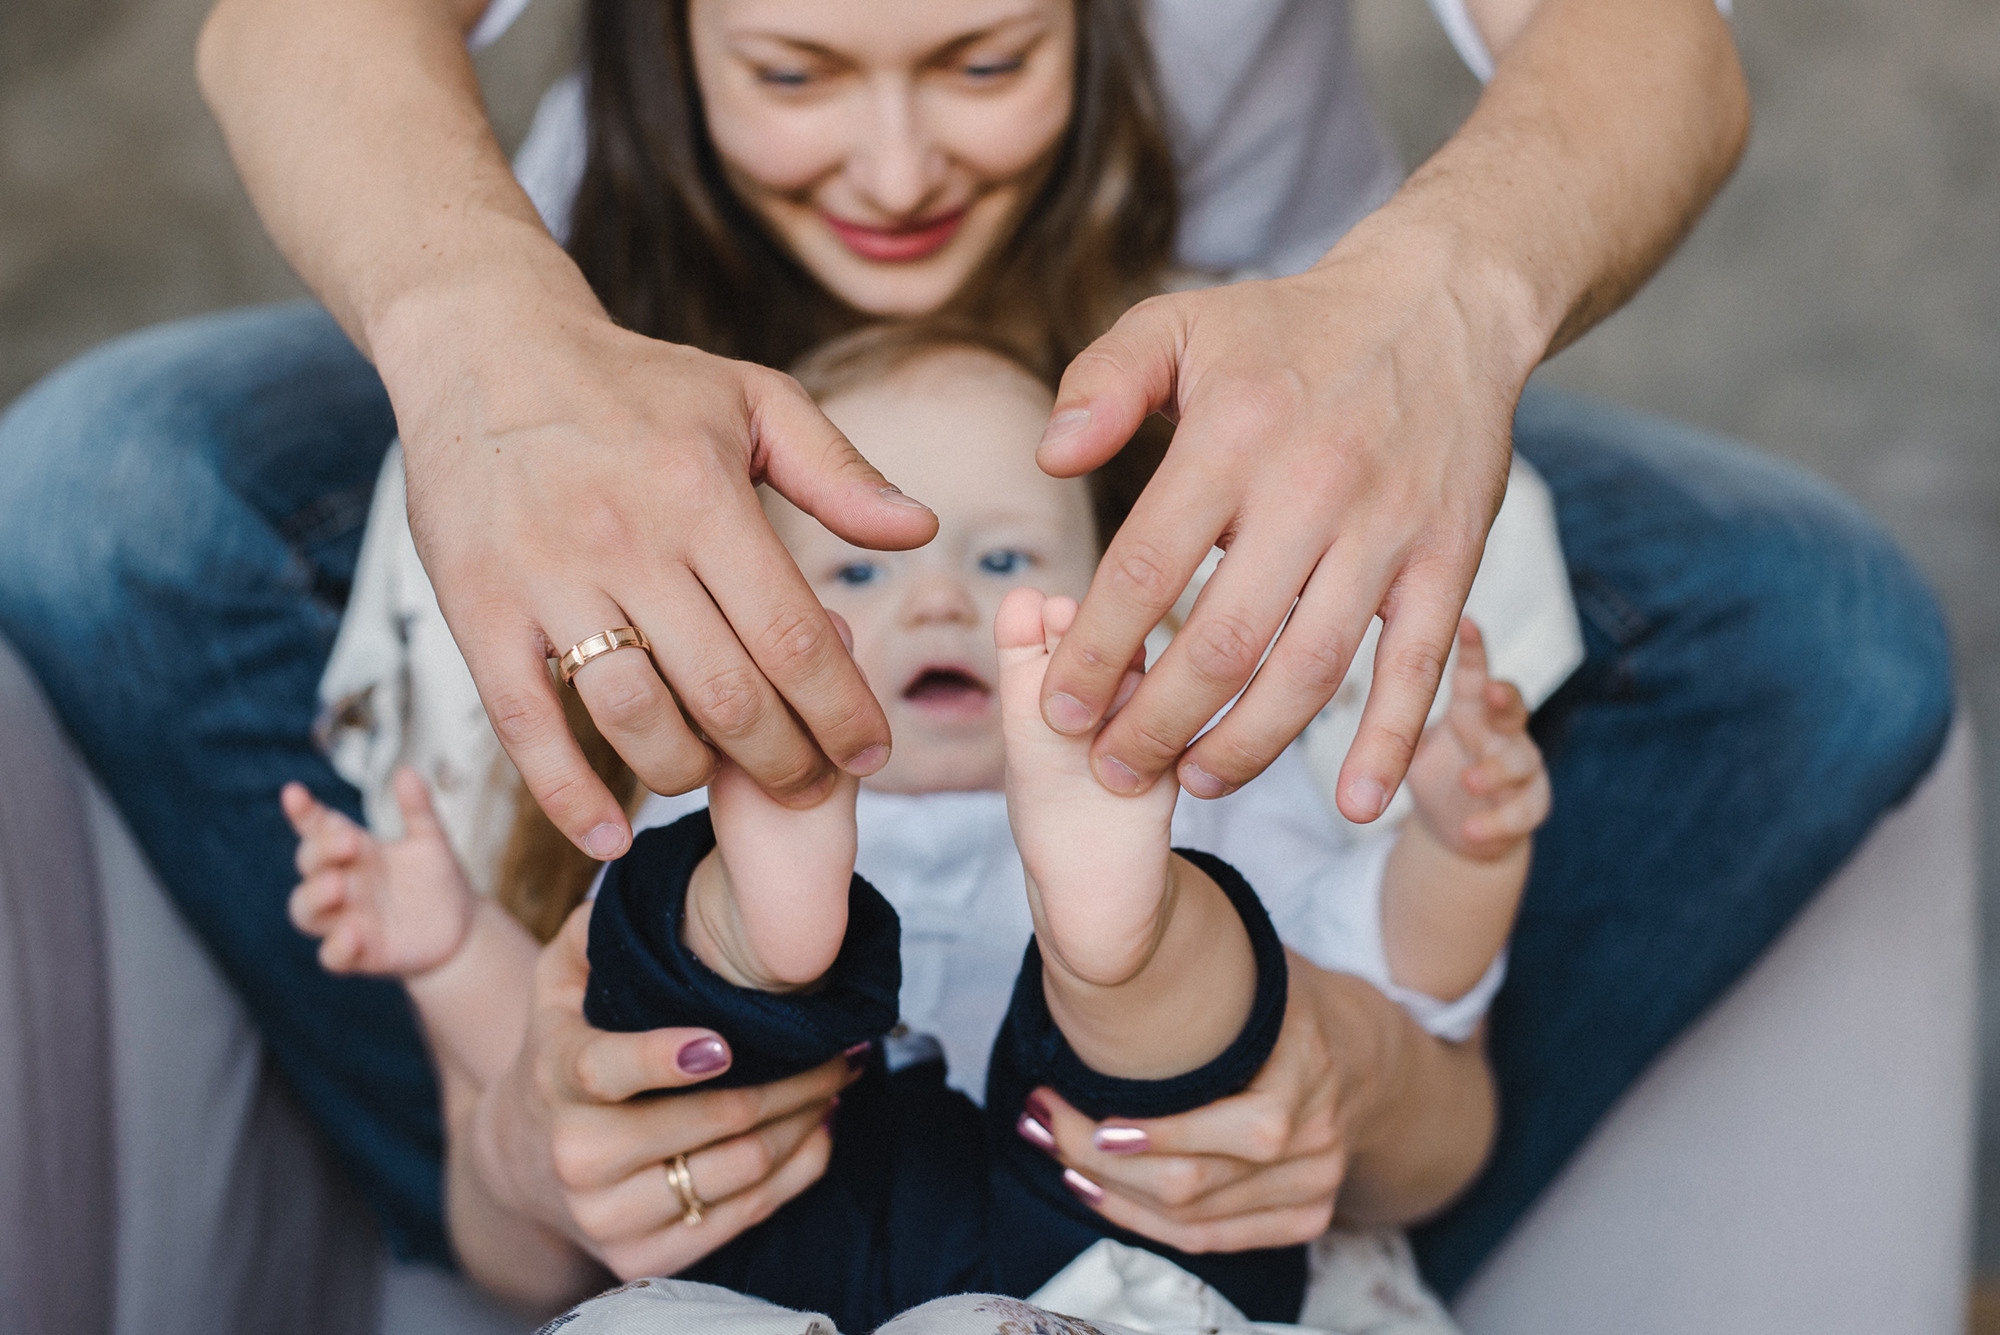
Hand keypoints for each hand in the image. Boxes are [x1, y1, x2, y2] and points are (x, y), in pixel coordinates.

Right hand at [282, 767, 472, 976]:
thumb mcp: (430, 841)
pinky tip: (354, 934)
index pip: (317, 828)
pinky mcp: (358, 954)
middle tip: (347, 842)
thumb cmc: (435, 878)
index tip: (294, 793)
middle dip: (320, 852)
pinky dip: (337, 946)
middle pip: (309, 866)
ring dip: (316, 897)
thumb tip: (407, 772)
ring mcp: (345, 919)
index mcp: (354, 850)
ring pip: (305, 911)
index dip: (303, 812)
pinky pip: (332, 956)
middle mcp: (341, 882)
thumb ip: (417, 809)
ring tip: (337, 886)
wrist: (460, 928)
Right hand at [380, 285, 937, 859]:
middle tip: (814, 785)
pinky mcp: (477, 609)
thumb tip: (922, 529)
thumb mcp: (751, 397)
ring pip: (636, 719)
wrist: (485, 348)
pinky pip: (526, 726)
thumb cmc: (635, 383)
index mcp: (704, 495)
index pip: (793, 635)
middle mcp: (628, 542)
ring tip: (722, 779)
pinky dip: (568, 796)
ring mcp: (547, 579)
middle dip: (786, 760)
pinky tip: (609, 838)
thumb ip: (838, 470)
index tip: (871, 753)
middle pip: (727, 694)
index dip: (841, 710)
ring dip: (691, 773)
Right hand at [466, 904, 863, 1281]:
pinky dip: (798, 1169)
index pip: (609, 1072)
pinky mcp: (642, 1259)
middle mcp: (577, 1156)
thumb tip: (643, 868)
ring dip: (808, 1119)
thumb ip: (597, 927)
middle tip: (844, 1043)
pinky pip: (744, 1215)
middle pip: (712, 1121)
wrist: (521, 1158)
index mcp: (558, 1077)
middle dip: (795, 1078)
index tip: (728, 1042)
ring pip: (739, 1169)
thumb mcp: (557, 980)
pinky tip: (821, 1127)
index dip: (669, 1059)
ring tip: (840, 1077)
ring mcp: (609, 1215)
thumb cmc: (562, 1047)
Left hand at [1015, 953, 1495, 1245]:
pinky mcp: (1302, 1219)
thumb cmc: (1284, 1003)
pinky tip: (1092, 1188)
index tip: (1070, 1100)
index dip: (1151, 1133)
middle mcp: (1319, 1140)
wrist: (1362, 1055)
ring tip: (1050, 1147)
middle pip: (1194, 1182)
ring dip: (1105, 1189)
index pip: (1239, 1131)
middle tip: (1037, 1117)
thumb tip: (1113, 941)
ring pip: (1191, 1219)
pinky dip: (1140, 1219)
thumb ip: (1203, 961)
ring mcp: (1314, 1187)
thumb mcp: (1257, 966)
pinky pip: (1207, 1239)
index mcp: (1312, 1069)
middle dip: (1096, 1154)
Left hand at [1035, 221, 1534, 818]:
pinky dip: (1391, 741)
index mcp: (1232, 437)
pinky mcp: (1450, 559)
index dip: (1096, 652)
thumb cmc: (1288, 330)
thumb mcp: (1179, 322)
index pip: (1146, 569)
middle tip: (1114, 771)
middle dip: (1157, 722)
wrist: (1440, 306)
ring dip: (1249, 744)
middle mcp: (1312, 490)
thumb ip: (1103, 381)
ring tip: (1197, 782)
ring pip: (1312, 669)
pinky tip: (1356, 805)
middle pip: (1223, 641)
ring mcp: (1387, 532)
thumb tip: (1050, 459)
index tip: (1061, 709)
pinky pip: (1421, 665)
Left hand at [1406, 619, 1549, 860]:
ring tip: (1470, 780)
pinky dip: (1498, 821)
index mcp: (1471, 708)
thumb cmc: (1436, 766)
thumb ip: (1392, 713)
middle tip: (1490, 690)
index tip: (1466, 623)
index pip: (1474, 672)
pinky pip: (1524, 812)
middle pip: (1512, 706)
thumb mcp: (1411, 739)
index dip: (1474, 649)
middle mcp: (1501, 731)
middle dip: (1504, 696)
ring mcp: (1521, 767)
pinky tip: (1471, 829)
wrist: (1460, 827)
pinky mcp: (1530, 806)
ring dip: (1496, 770)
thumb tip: (1338, 672)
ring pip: (1522, 760)